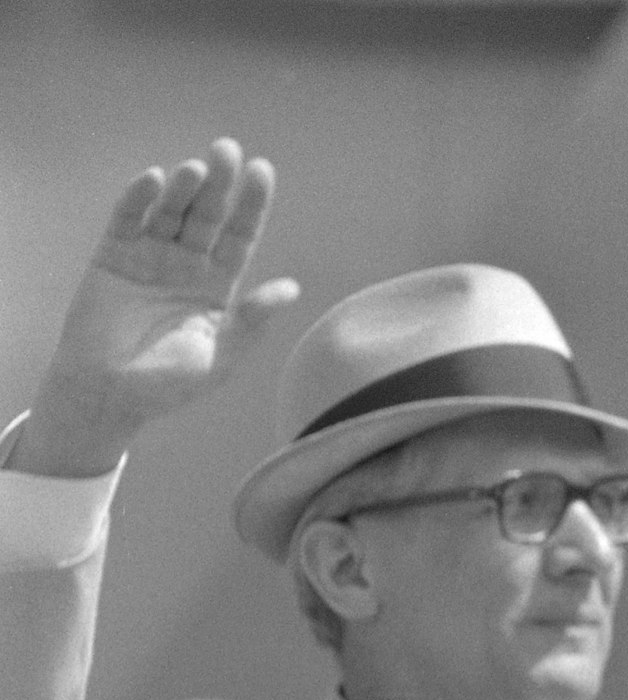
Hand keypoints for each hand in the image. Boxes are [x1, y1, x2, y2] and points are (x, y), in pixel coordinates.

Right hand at [13, 138, 298, 476]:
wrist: (110, 395)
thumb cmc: (170, 383)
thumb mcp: (220, 354)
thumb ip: (251, 319)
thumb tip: (291, 287)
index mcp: (218, 285)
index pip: (240, 235)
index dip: (251, 204)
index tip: (263, 170)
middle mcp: (187, 264)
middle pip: (208, 215)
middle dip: (220, 183)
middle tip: (229, 149)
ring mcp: (149, 256)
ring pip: (171, 212)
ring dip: (184, 188)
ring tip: (197, 169)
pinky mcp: (113, 256)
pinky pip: (128, 220)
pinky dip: (139, 199)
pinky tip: (156, 180)